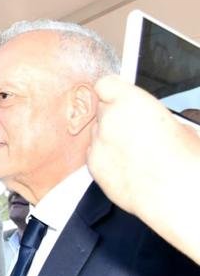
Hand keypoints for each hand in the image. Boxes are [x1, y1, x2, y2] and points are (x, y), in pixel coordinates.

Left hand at [88, 75, 188, 217]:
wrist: (176, 191)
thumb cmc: (184, 157)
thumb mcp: (176, 123)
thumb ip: (148, 114)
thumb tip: (144, 119)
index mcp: (131, 102)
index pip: (105, 84)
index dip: (113, 91)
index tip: (118, 96)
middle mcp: (109, 120)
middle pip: (101, 110)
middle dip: (114, 117)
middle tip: (133, 131)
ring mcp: (97, 143)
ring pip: (97, 133)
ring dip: (109, 138)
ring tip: (133, 153)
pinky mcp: (92, 165)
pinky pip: (94, 154)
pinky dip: (105, 157)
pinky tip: (125, 166)